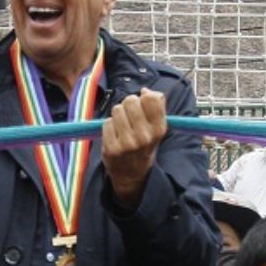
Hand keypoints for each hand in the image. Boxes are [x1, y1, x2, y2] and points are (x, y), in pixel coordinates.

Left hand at [103, 90, 167, 207]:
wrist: (132, 174)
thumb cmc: (144, 146)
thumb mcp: (157, 128)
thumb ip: (156, 107)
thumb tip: (145, 91)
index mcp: (159, 129)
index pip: (151, 99)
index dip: (144, 97)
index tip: (143, 105)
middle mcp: (144, 137)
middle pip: (130, 101)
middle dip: (128, 105)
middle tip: (130, 117)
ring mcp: (127, 143)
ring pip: (117, 110)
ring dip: (118, 115)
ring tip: (122, 127)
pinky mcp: (112, 148)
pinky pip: (106, 123)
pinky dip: (109, 127)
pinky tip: (115, 136)